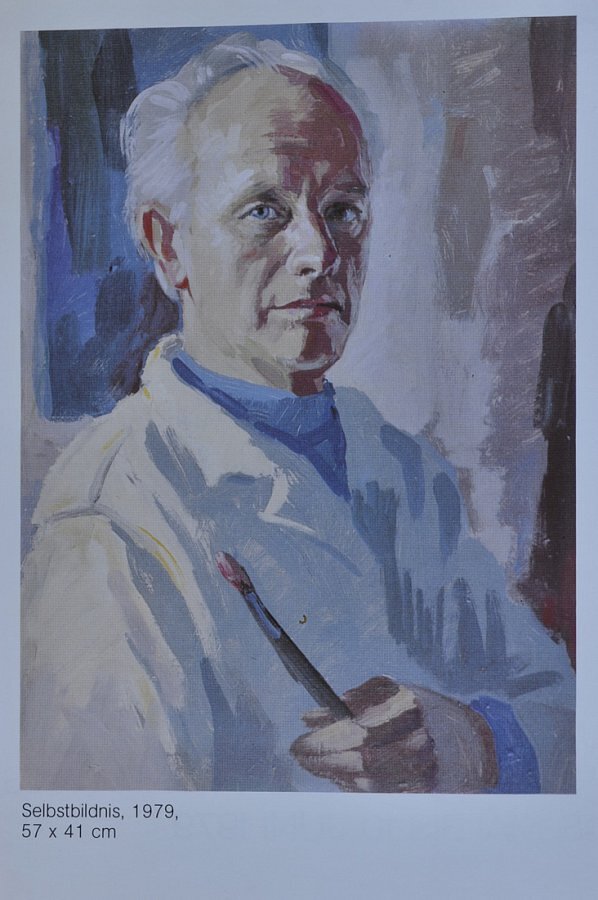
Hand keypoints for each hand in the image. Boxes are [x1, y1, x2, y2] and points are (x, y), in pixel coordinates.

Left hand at [290, 676, 497, 792]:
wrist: (471, 740)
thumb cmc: (420, 709)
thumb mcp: (389, 691)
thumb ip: (348, 701)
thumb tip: (307, 718)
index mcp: (411, 708)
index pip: (359, 731)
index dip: (324, 742)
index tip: (297, 743)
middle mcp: (423, 742)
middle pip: (363, 764)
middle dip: (325, 762)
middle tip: (300, 757)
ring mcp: (428, 773)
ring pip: (370, 786)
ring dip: (337, 776)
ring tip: (319, 765)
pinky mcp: (429, 797)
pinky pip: (381, 798)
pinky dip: (356, 789)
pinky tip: (343, 777)